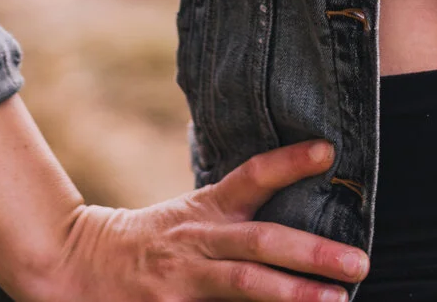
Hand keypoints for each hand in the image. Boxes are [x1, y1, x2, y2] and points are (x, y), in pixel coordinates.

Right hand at [21, 140, 370, 301]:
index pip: (250, 178)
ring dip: (291, 296)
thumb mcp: (192, 216)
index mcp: (205, 212)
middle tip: (360, 262)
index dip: (287, 163)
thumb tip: (306, 216)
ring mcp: (182, 282)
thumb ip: (238, 217)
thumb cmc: (154, 243)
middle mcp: (196, 242)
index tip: (328, 150)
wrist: (77, 267)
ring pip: (242, 287)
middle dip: (311, 253)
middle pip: (258, 243)